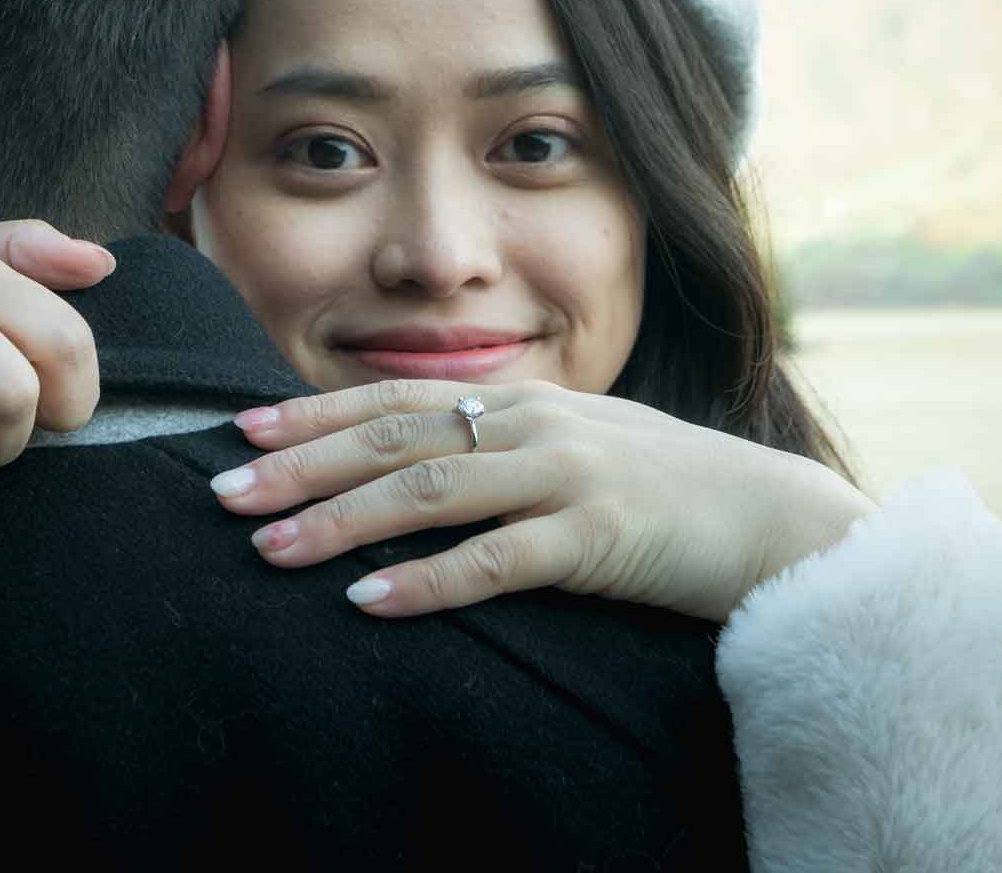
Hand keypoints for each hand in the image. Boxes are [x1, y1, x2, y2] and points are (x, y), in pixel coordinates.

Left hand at [210, 379, 874, 620]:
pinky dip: (426, 581)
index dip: (313, 412)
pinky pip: (495, 562)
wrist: (778, 521)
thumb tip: (418, 460)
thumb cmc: (668, 491)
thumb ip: (502, 447)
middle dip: (300, 465)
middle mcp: (531, 424)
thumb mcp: (576, 448)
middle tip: (222, 492)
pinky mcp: (597, 536)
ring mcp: (565, 475)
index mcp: (520, 402)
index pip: (394, 399)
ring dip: (341, 522)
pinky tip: (369, 601)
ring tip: (270, 549)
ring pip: (428, 491)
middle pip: (392, 438)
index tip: (240, 428)